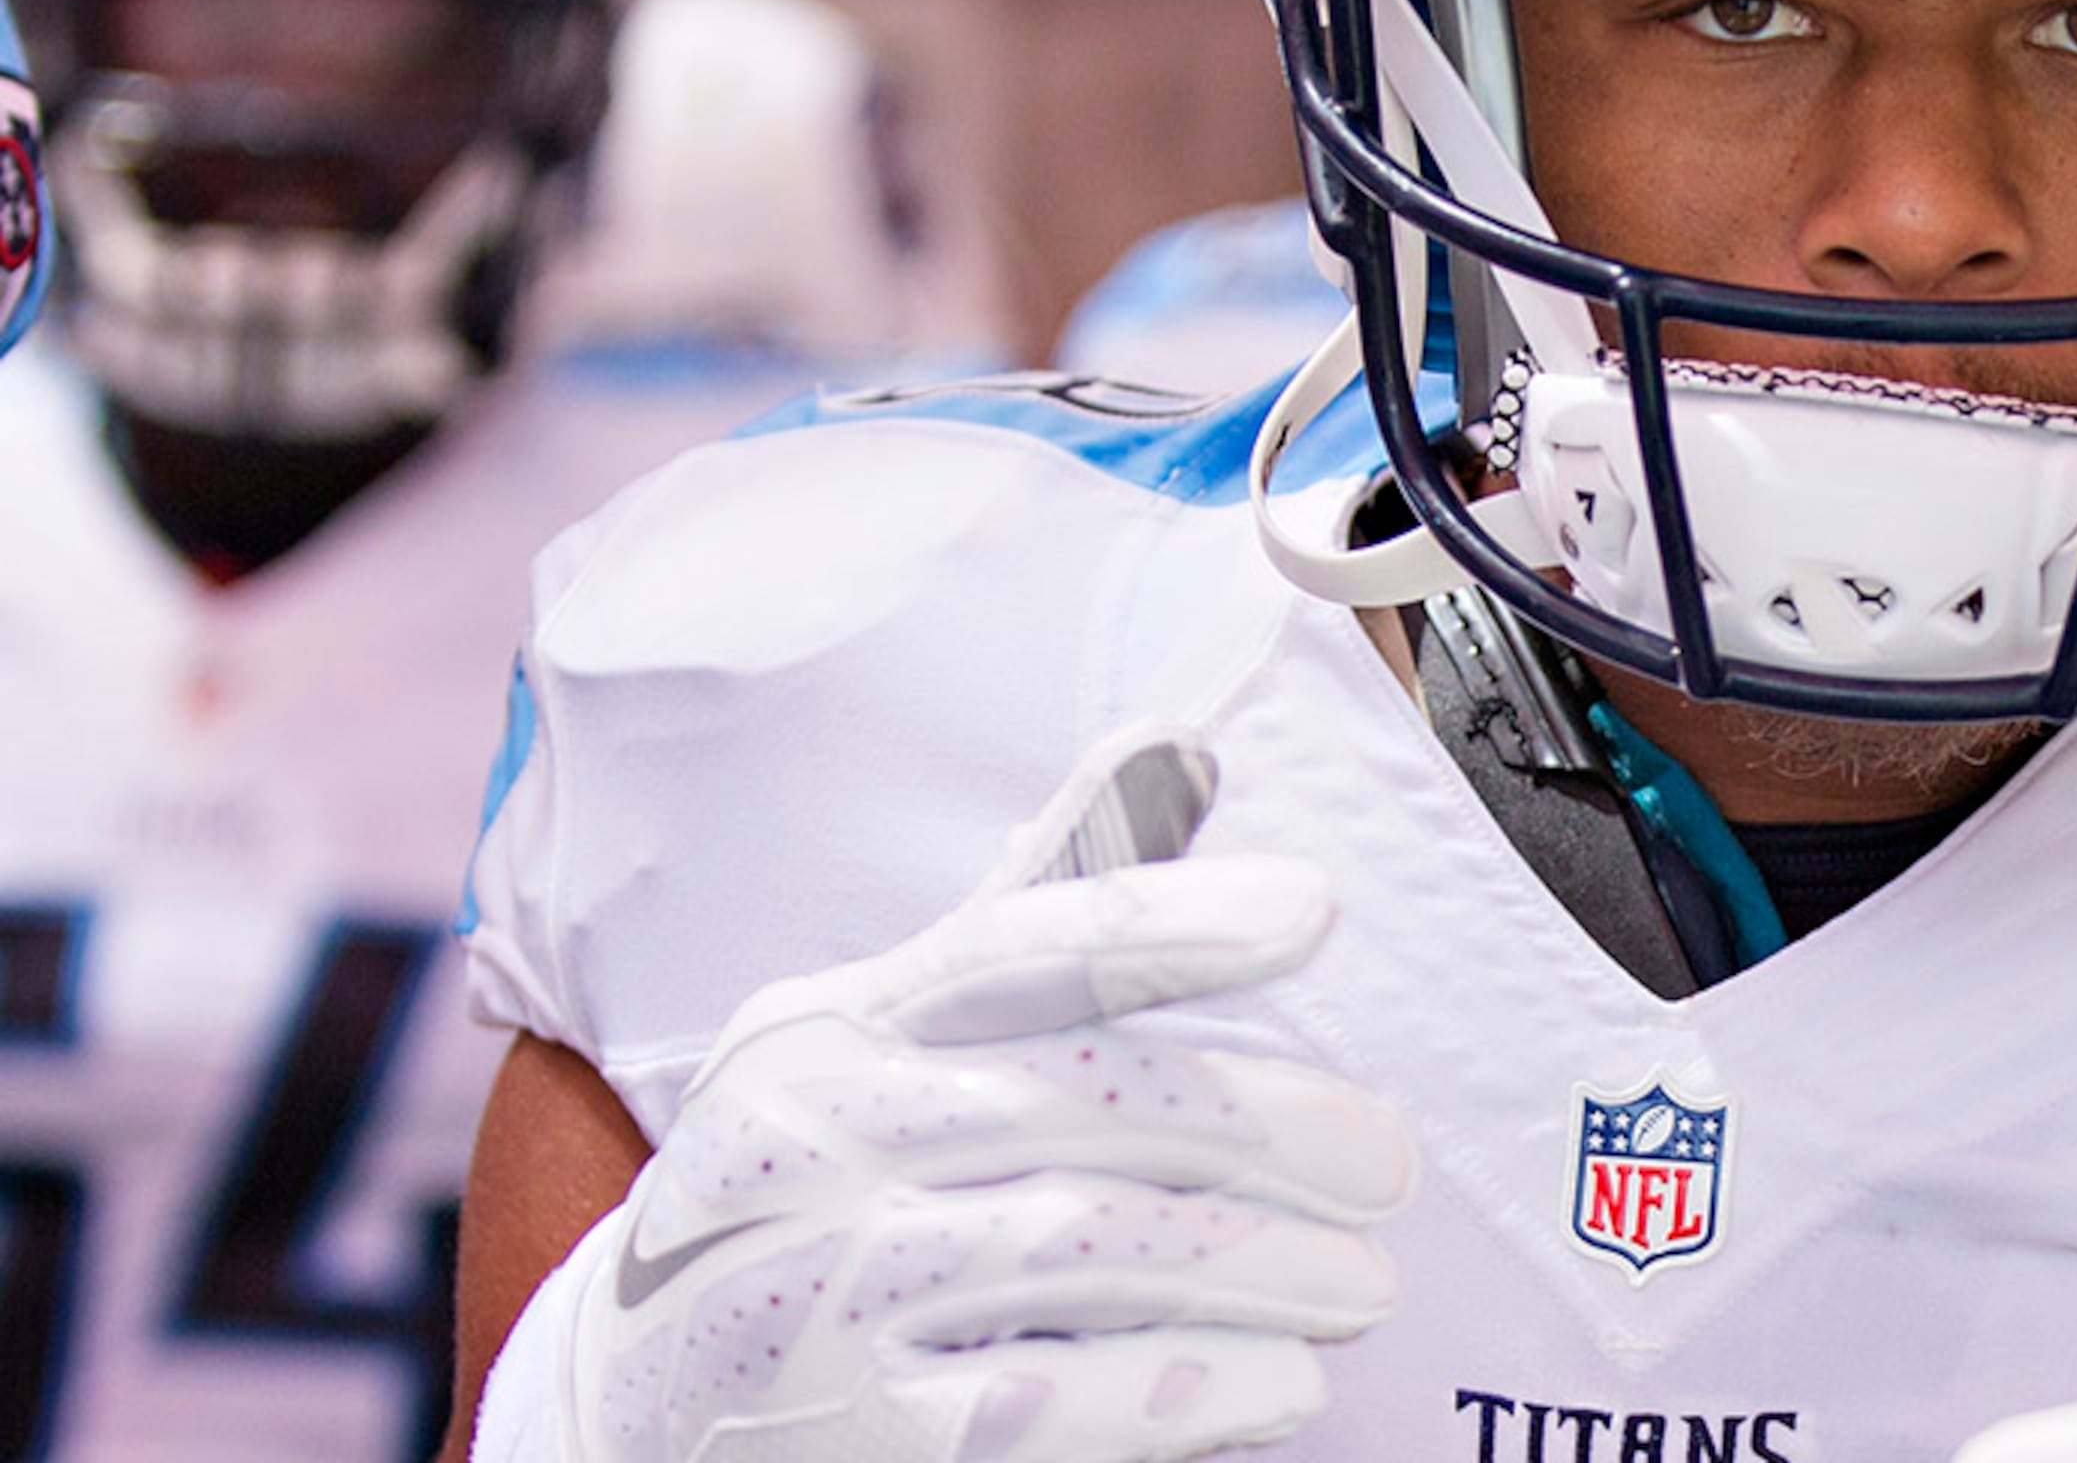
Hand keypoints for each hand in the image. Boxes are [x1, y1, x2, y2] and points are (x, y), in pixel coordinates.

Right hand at [567, 726, 1416, 1462]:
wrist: (632, 1398)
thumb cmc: (809, 1178)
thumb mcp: (886, 1032)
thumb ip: (1047, 907)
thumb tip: (1183, 740)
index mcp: (835, 1027)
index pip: (1013, 947)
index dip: (1165, 921)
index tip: (1312, 908)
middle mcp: (806, 1140)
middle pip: (1071, 1104)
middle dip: (1258, 1131)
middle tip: (1387, 1167)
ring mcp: (805, 1290)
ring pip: (1071, 1249)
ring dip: (1248, 1267)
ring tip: (1361, 1286)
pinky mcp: (831, 1429)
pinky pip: (1037, 1404)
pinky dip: (1180, 1391)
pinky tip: (1282, 1381)